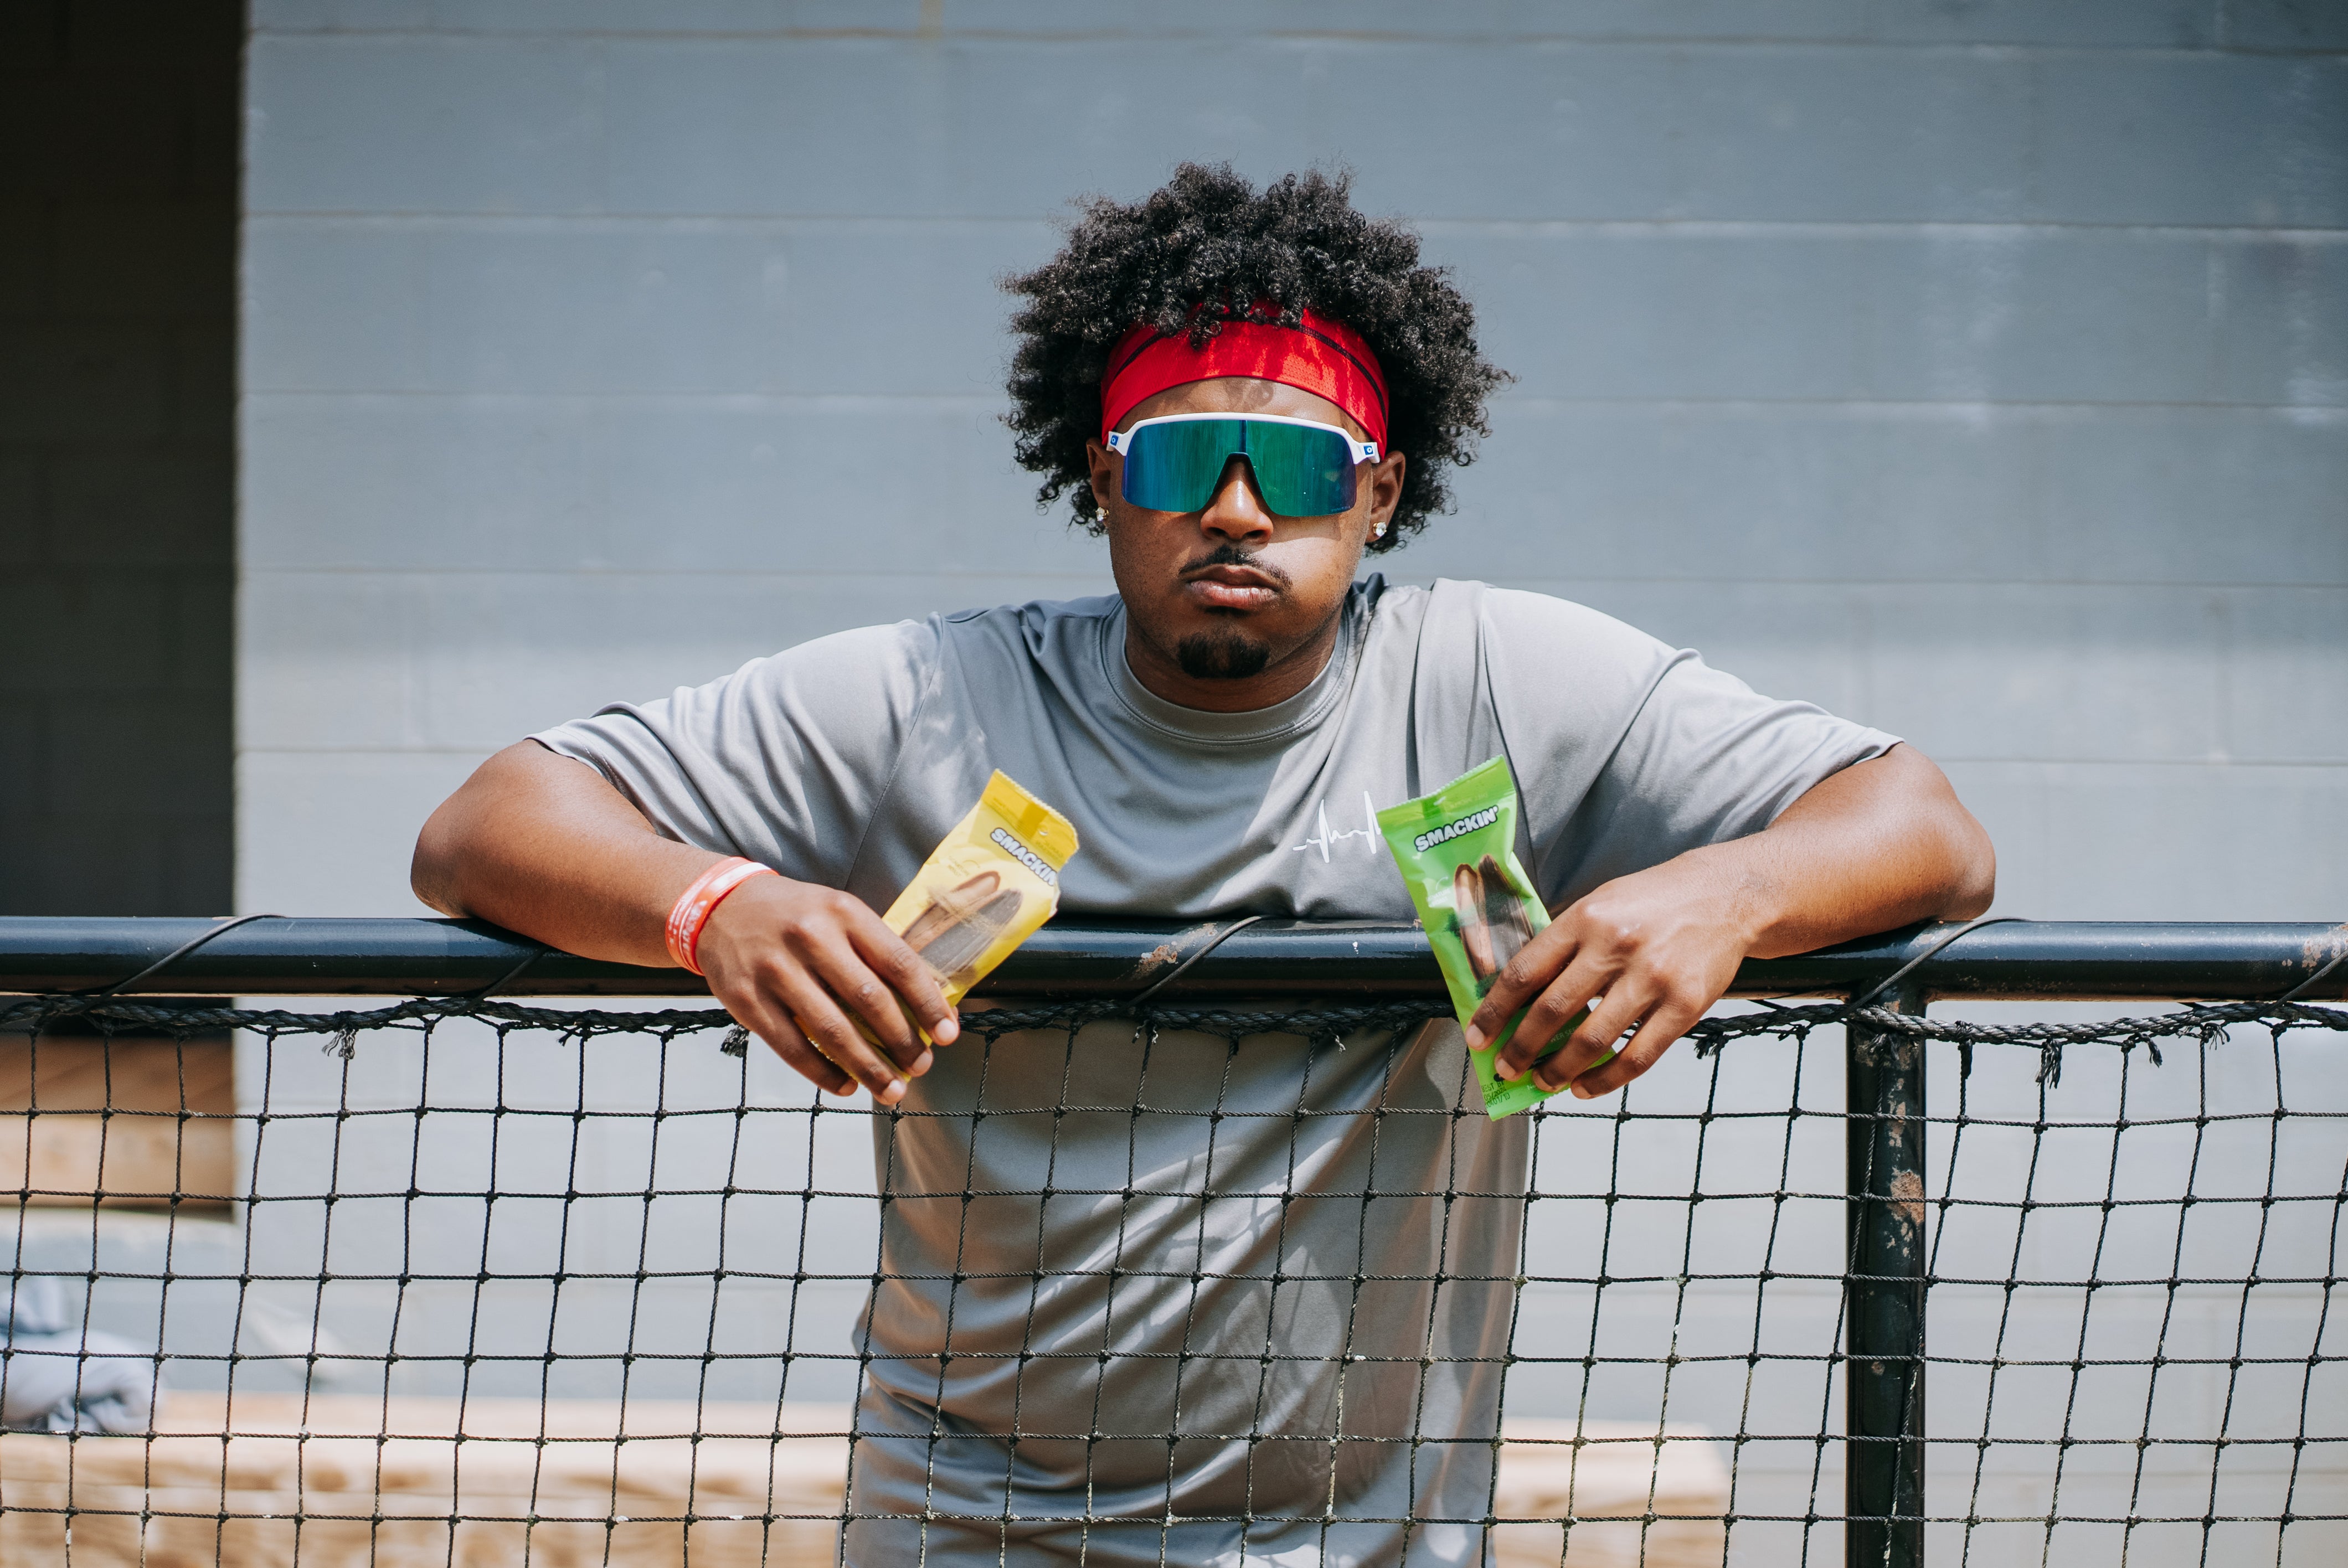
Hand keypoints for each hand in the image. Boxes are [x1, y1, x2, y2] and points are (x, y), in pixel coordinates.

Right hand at [694, 874, 958, 1104]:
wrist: (720, 908)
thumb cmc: (796, 917)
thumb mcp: (839, 914)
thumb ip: (876, 952)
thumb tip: (926, 1005)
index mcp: (844, 913)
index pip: (898, 963)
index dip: (928, 1003)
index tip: (948, 1034)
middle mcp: (810, 938)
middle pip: (869, 1000)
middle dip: (902, 1041)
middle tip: (921, 1066)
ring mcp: (775, 970)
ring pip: (832, 1031)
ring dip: (867, 1067)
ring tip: (891, 1089)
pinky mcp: (746, 1000)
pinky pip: (792, 1047)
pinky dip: (823, 1073)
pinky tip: (845, 1086)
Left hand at [1463, 854, 1755, 1097]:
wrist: (1727, 896)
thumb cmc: (1653, 902)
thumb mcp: (1599, 904)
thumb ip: (1563, 944)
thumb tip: (1518, 996)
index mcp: (1585, 919)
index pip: (1525, 972)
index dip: (1495, 1010)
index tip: (1478, 1037)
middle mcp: (1615, 947)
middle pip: (1552, 1010)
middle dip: (1520, 1048)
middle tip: (1504, 1069)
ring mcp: (1652, 978)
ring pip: (1591, 1040)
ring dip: (1558, 1070)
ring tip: (1542, 1082)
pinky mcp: (1684, 1005)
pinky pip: (1637, 1056)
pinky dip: (1604, 1079)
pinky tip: (1584, 1087)